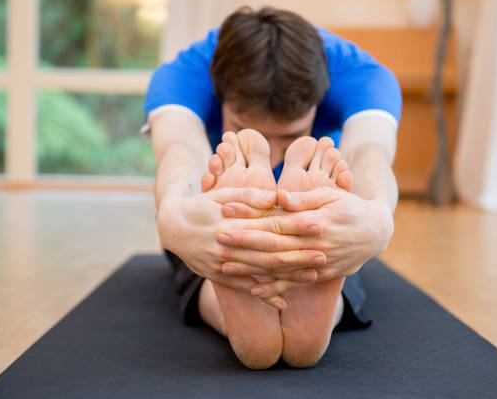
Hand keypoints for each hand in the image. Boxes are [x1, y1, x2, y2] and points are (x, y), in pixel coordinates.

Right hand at [156, 185, 325, 307]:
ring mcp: (223, 265)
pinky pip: (244, 289)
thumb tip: (275, 198)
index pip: (271, 226)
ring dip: (288, 276)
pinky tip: (282, 301)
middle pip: (270, 253)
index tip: (318, 224)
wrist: (172, 226)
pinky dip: (264, 294)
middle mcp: (229, 247)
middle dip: (299, 254)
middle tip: (324, 253)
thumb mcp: (221, 194)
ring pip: (261, 273)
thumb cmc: (202, 205)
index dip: (295, 226)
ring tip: (313, 275)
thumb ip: (248, 197)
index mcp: (233, 224)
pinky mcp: (219, 277)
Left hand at [215, 187, 393, 298]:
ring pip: (280, 267)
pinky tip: (254, 291)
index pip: (276, 219)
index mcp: (314, 221)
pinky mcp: (320, 275)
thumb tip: (279, 195)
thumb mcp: (332, 196)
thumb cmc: (351, 207)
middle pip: (273, 244)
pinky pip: (294, 284)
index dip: (250, 216)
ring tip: (226, 265)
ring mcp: (317, 263)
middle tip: (218, 237)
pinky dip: (275, 289)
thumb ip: (305, 199)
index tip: (227, 211)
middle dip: (244, 242)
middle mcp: (314, 244)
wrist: (377, 233)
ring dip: (252, 267)